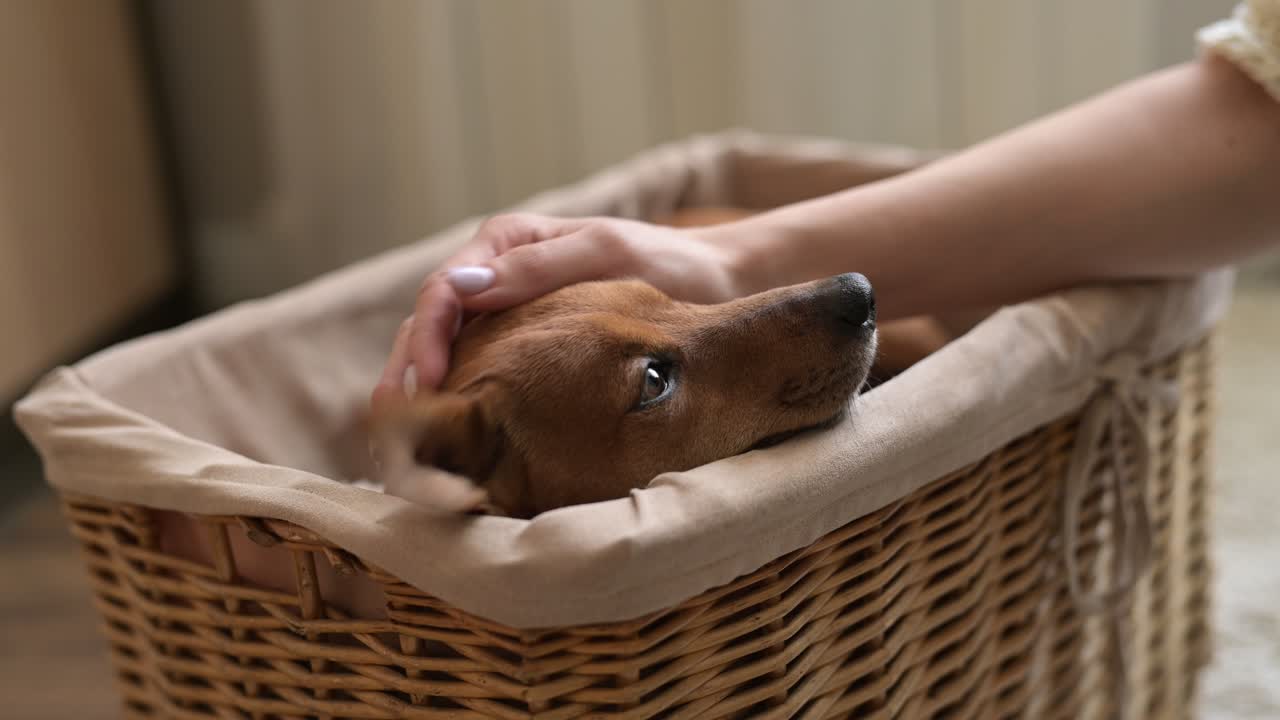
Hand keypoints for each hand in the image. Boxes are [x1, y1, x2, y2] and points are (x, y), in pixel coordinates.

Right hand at [374, 213, 747, 404]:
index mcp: (504, 241)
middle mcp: (493, 273)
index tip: (431, 385)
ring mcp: (503, 311)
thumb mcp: (604, 254)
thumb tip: (458, 287)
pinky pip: (473, 367)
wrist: (710, 283)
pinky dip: (452, 398)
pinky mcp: (519, 344)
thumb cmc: (664, 265)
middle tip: (391, 432)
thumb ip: (534, 269)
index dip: (427, 339)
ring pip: (442, 350)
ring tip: (401, 446)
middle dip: (407, 373)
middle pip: (429, 324)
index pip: (442, 291)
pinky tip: (444, 436)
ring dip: (419, 393)